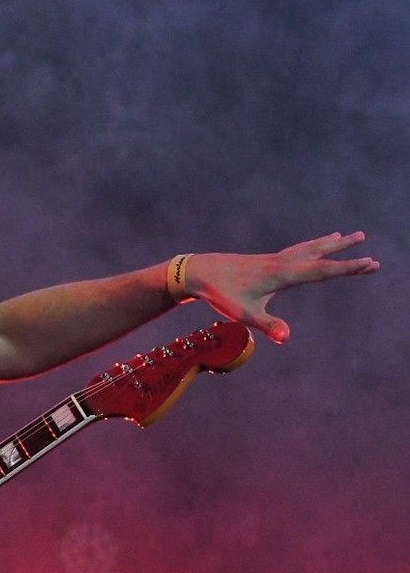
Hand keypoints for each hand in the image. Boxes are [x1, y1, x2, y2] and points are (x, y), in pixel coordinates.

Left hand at [186, 232, 377, 342]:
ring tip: (345, 236)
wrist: (200, 272)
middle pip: (318, 253)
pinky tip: (310, 247)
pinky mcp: (265, 261)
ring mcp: (273, 260)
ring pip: (307, 248)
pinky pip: (295, 251)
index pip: (322, 271)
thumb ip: (267, 325)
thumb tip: (286, 337)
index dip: (348, 268)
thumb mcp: (244, 314)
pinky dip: (309, 246)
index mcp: (282, 274)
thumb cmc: (221, 294)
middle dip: (343, 250)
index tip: (371, 263)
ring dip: (327, 243)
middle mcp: (281, 263)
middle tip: (365, 238)